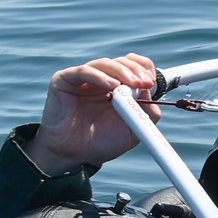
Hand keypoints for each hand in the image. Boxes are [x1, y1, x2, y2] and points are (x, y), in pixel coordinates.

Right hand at [25, 53, 161, 175]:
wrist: (74, 155)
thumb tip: (150, 91)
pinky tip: (111, 87)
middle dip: (136, 70)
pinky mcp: (65, 80)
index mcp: (117, 88)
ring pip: (105, 63)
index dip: (144, 69)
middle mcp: (101, 80)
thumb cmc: (101, 143)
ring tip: (132, 84)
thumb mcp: (133, 130)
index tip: (152, 82)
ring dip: (122, 71)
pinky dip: (100, 77)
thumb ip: (146, 112)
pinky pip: (84, 72)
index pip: (133, 66)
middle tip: (145, 82)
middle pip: (121, 62)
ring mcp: (83, 79)